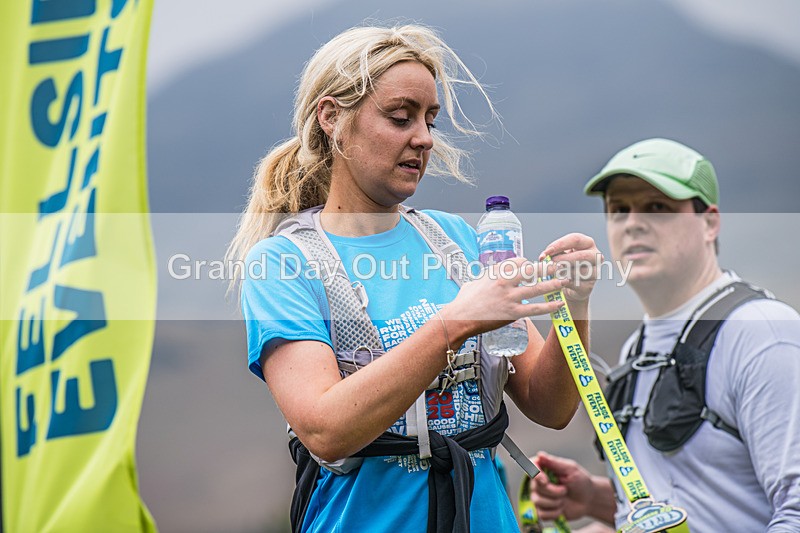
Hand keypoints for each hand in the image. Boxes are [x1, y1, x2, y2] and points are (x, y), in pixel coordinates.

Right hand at [445, 257, 566, 333]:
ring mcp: (510, 297)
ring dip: (553, 284)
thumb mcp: (475, 281)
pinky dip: (549, 306)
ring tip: (565, 281)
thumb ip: (486, 276)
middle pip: (532, 270)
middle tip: (560, 266)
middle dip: (547, 267)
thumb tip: (489, 276)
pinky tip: (559, 304)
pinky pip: (535, 308)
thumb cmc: (464, 301)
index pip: (520, 262)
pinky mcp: (512, 313)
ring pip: (537, 288)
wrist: (459, 318)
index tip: (534, 266)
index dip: (529, 263)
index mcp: (496, 272)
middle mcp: (505, 282)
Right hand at [530, 451, 596, 521]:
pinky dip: (554, 513)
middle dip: (553, 491)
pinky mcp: (543, 510)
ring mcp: (539, 497)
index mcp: (544, 469)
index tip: (545, 480)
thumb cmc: (580, 481)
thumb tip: (540, 454)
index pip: (531, 468)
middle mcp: (538, 482)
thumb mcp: (571, 469)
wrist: (588, 500)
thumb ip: (554, 463)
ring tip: (564, 500)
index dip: (535, 474)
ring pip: (537, 502)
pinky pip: (541, 514)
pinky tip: (561, 509)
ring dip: (555, 503)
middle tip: (565, 490)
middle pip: (535, 487)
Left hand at [539, 233, 602, 303]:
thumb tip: (543, 256)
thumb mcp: (559, 254)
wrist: (569, 284)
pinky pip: (575, 283)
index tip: (547, 251)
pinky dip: (564, 282)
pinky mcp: (589, 285)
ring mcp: (595, 271)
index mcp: (587, 243)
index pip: (575, 239)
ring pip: (578, 271)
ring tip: (553, 272)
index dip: (559, 245)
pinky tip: (559, 281)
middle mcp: (595, 255)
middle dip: (563, 260)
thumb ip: (553, 252)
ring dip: (562, 272)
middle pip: (581, 256)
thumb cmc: (564, 264)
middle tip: (551, 263)